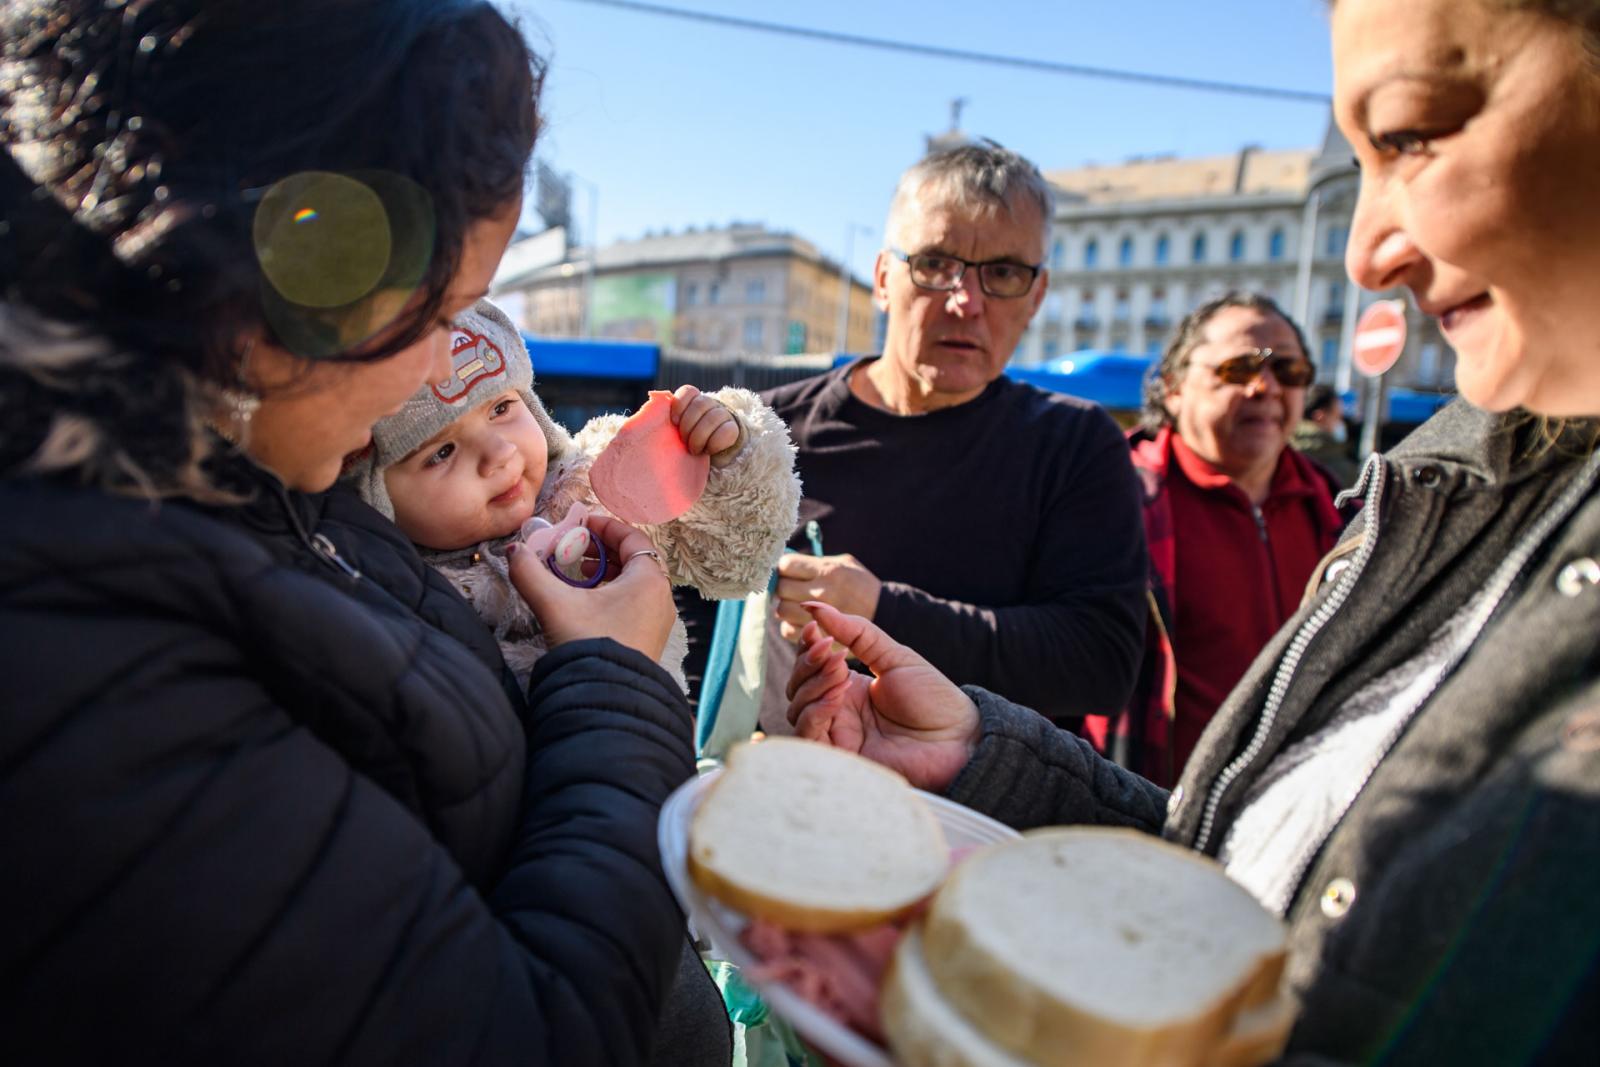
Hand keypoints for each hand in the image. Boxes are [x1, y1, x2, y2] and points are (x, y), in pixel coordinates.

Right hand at [508, 512, 674, 660]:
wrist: (606, 699)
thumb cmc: (589, 645)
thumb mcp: (554, 603)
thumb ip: (530, 572)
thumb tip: (514, 552)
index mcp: (649, 580)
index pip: (633, 538)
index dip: (605, 527)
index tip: (582, 524)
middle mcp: (661, 597)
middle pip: (635, 559)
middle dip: (603, 550)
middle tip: (576, 548)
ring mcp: (658, 620)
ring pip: (635, 582)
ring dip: (608, 572)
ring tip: (580, 574)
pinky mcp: (650, 639)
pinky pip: (636, 603)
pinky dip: (615, 593)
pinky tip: (589, 603)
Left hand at [670, 385, 742, 465]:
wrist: (713, 452)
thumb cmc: (688, 441)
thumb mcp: (676, 430)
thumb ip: (665, 422)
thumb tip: (644, 418)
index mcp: (694, 400)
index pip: (688, 391)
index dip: (679, 405)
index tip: (674, 422)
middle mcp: (710, 404)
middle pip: (700, 404)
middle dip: (688, 426)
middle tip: (684, 441)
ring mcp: (724, 415)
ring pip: (714, 417)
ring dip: (700, 436)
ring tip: (694, 449)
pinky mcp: (734, 430)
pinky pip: (727, 432)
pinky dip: (714, 444)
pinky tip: (708, 450)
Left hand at [774, 552, 881, 640]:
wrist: (884, 613)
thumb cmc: (860, 584)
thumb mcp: (844, 563)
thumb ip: (815, 562)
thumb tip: (784, 562)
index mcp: (828, 571)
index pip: (786, 565)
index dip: (784, 568)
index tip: (788, 571)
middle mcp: (822, 592)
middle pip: (781, 588)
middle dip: (783, 587)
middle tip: (792, 588)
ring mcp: (819, 616)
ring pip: (782, 610)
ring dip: (786, 607)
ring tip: (797, 605)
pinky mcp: (819, 635)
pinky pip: (788, 630)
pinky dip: (791, 625)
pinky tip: (803, 620)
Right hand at [787, 602, 978, 792]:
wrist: (959, 740)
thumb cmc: (934, 700)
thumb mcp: (894, 657)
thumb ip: (856, 632)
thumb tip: (815, 606)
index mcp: (849, 687)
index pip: (810, 665)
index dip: (806, 646)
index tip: (813, 627)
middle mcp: (838, 710)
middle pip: (798, 686)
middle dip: (808, 664)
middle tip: (830, 651)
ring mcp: (837, 734)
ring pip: (797, 709)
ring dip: (813, 685)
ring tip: (840, 671)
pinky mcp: (841, 757)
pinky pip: (809, 735)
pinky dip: (815, 712)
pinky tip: (835, 697)